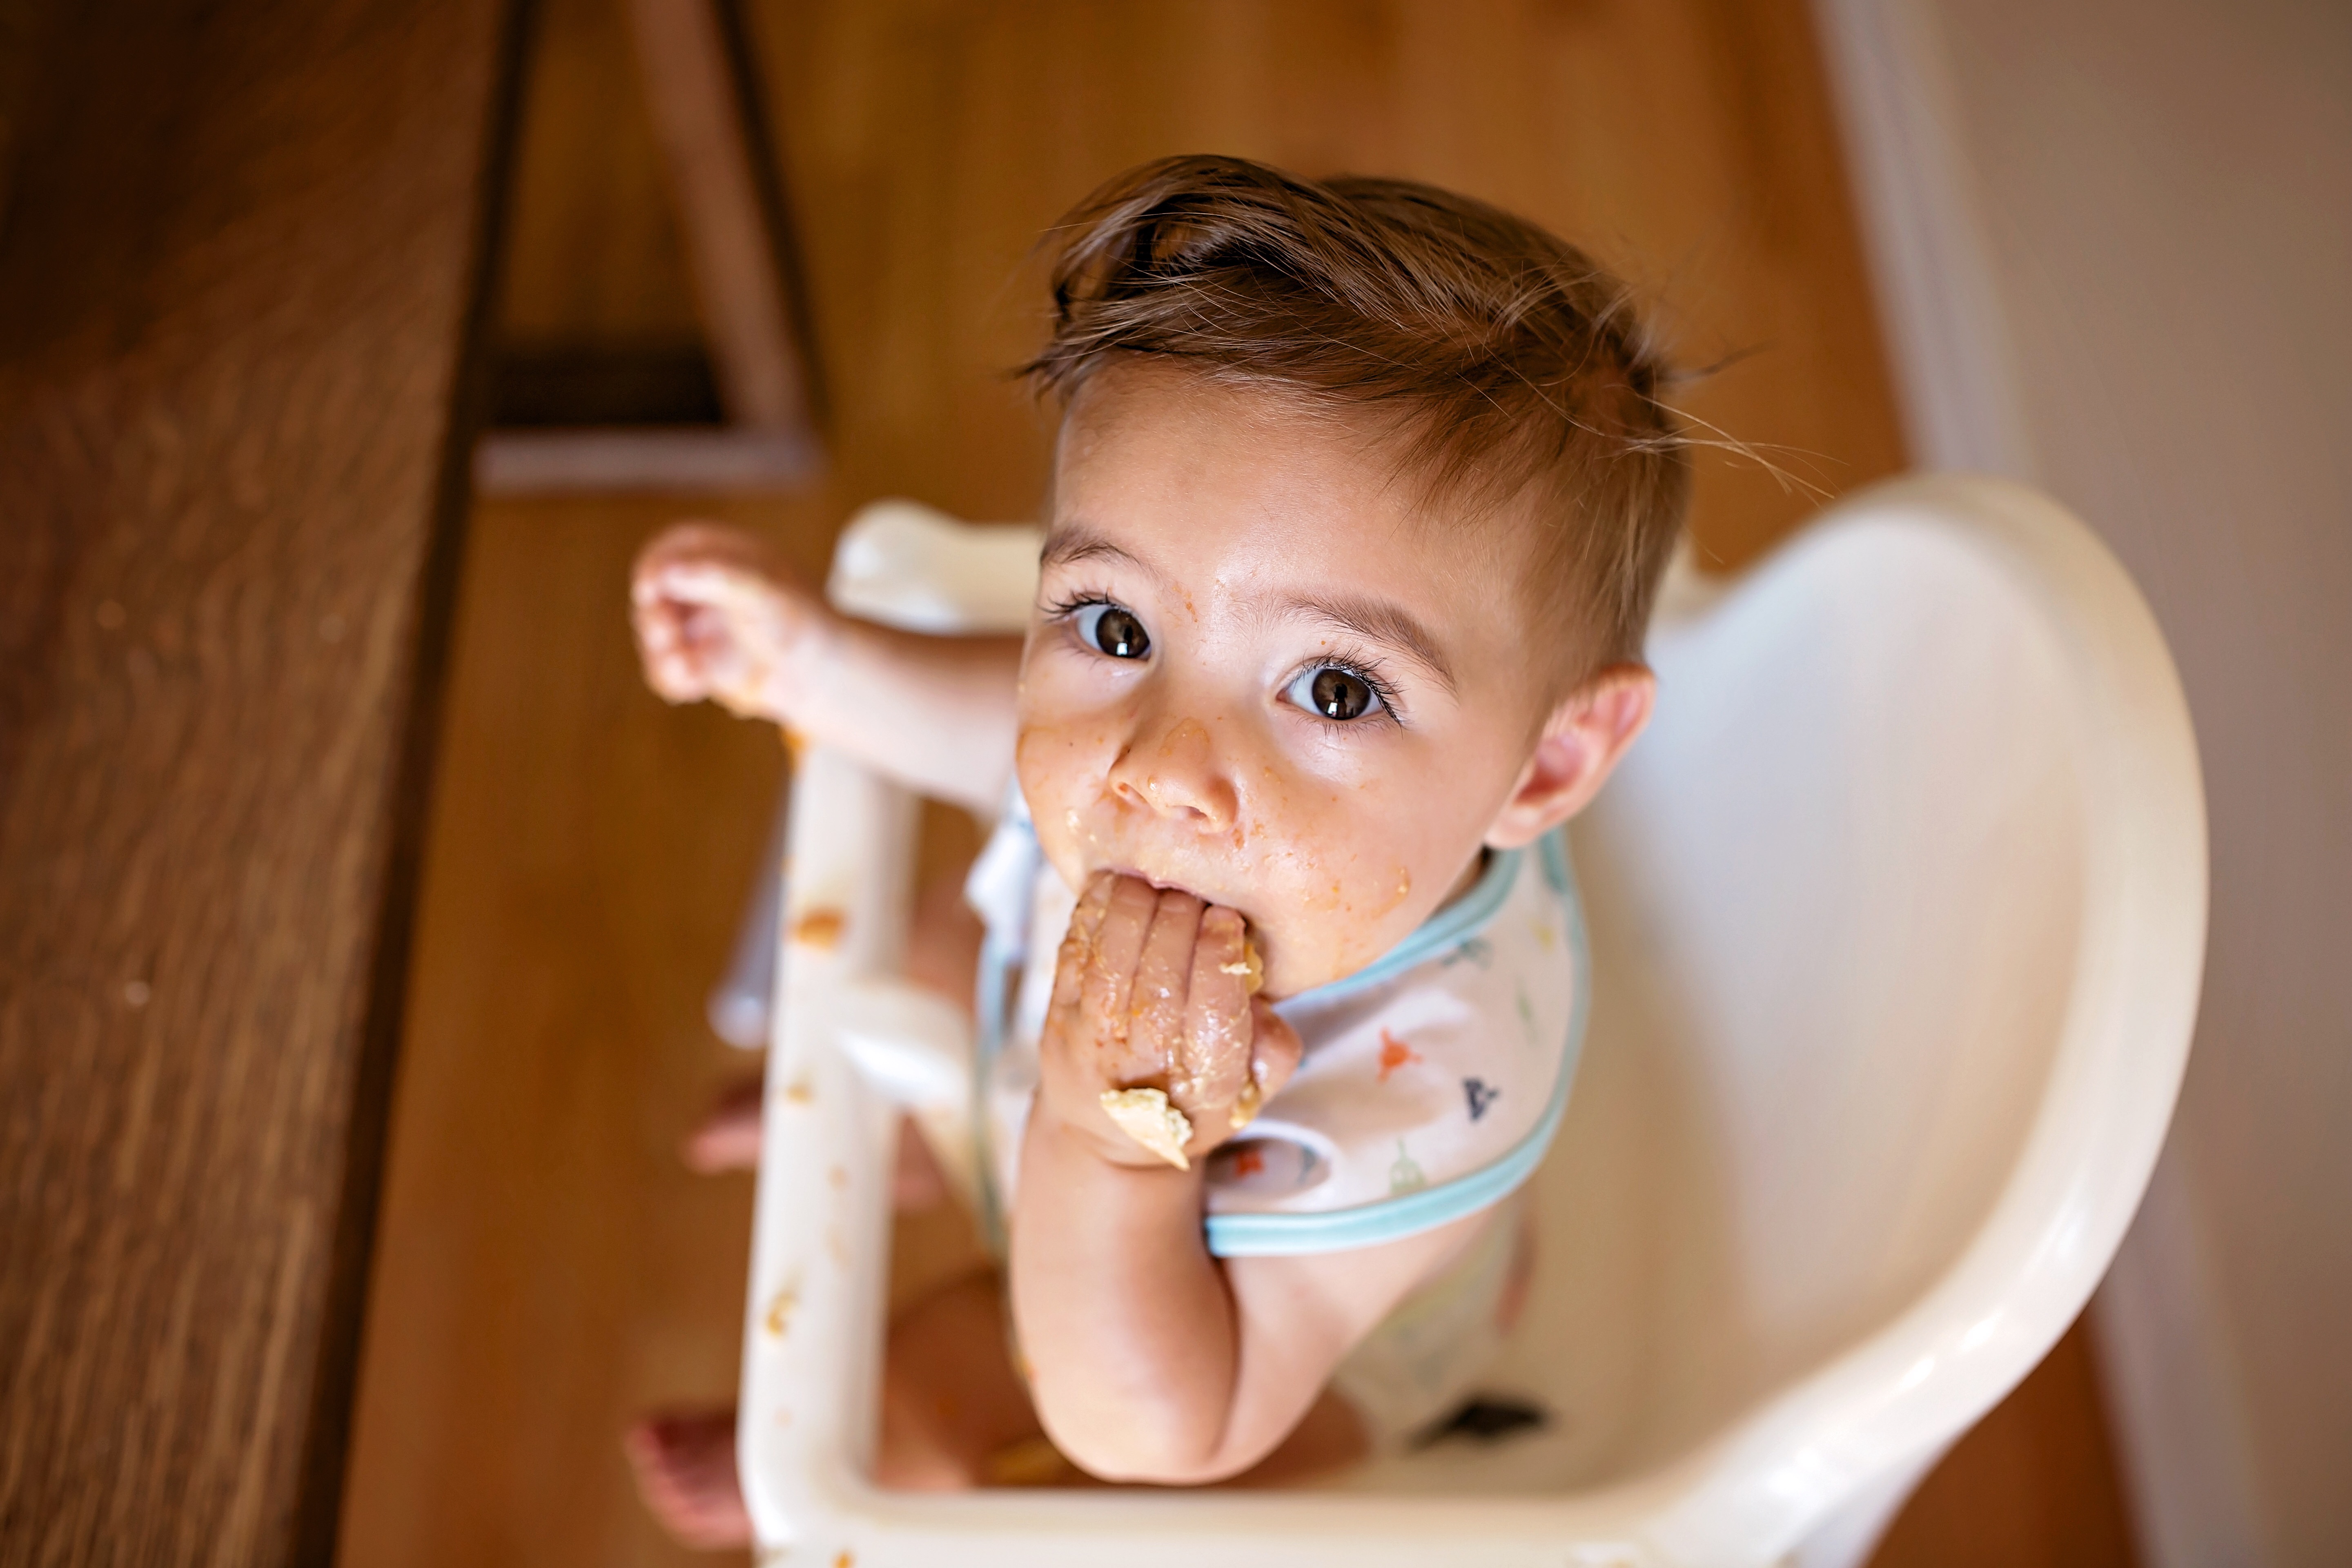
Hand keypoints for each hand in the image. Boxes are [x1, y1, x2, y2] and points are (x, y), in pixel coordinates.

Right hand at [630, 522, 832, 722]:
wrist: (822, 673)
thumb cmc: (802, 620)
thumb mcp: (764, 591)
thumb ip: (716, 577)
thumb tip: (665, 572)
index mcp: (716, 553)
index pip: (668, 551)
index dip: (652, 570)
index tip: (650, 591)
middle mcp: (699, 587)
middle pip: (652, 597)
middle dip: (653, 619)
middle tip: (667, 636)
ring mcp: (695, 625)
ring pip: (654, 638)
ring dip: (661, 655)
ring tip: (686, 670)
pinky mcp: (696, 660)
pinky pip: (666, 670)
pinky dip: (672, 680)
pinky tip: (691, 689)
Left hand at [1036, 873, 1301, 1170]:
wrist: (1106, 1138)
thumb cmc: (1188, 1102)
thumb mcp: (1249, 1094)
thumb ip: (1275, 1051)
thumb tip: (1265, 1007)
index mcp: (1204, 1085)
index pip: (1213, 1017)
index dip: (1219, 959)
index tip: (1228, 920)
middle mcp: (1145, 1064)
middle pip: (1161, 981)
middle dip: (1181, 922)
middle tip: (1197, 892)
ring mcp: (1094, 1039)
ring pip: (1114, 961)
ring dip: (1137, 909)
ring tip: (1159, 882)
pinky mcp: (1059, 1015)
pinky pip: (1075, 952)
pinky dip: (1094, 913)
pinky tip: (1117, 887)